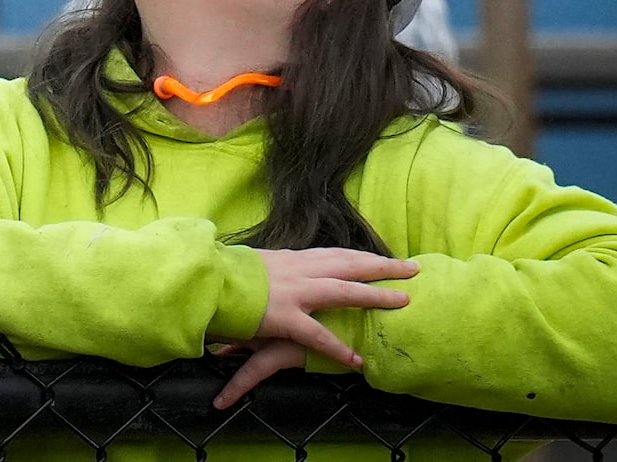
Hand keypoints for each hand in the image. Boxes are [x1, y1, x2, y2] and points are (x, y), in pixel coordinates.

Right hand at [210, 246, 416, 408]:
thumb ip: (273, 271)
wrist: (203, 280)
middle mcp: (296, 270)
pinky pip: (316, 335)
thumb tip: (283, 273)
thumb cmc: (222, 274)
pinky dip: (338, 349)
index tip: (386, 258)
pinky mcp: (283, 317)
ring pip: (342, 290)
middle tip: (413, 268)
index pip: (335, 255)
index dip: (362, 257)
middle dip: (382, 265)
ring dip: (374, 295)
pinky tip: (357, 361)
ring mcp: (292, 292)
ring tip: (404, 301)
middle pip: (348, 263)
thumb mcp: (253, 266)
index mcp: (290, 259)